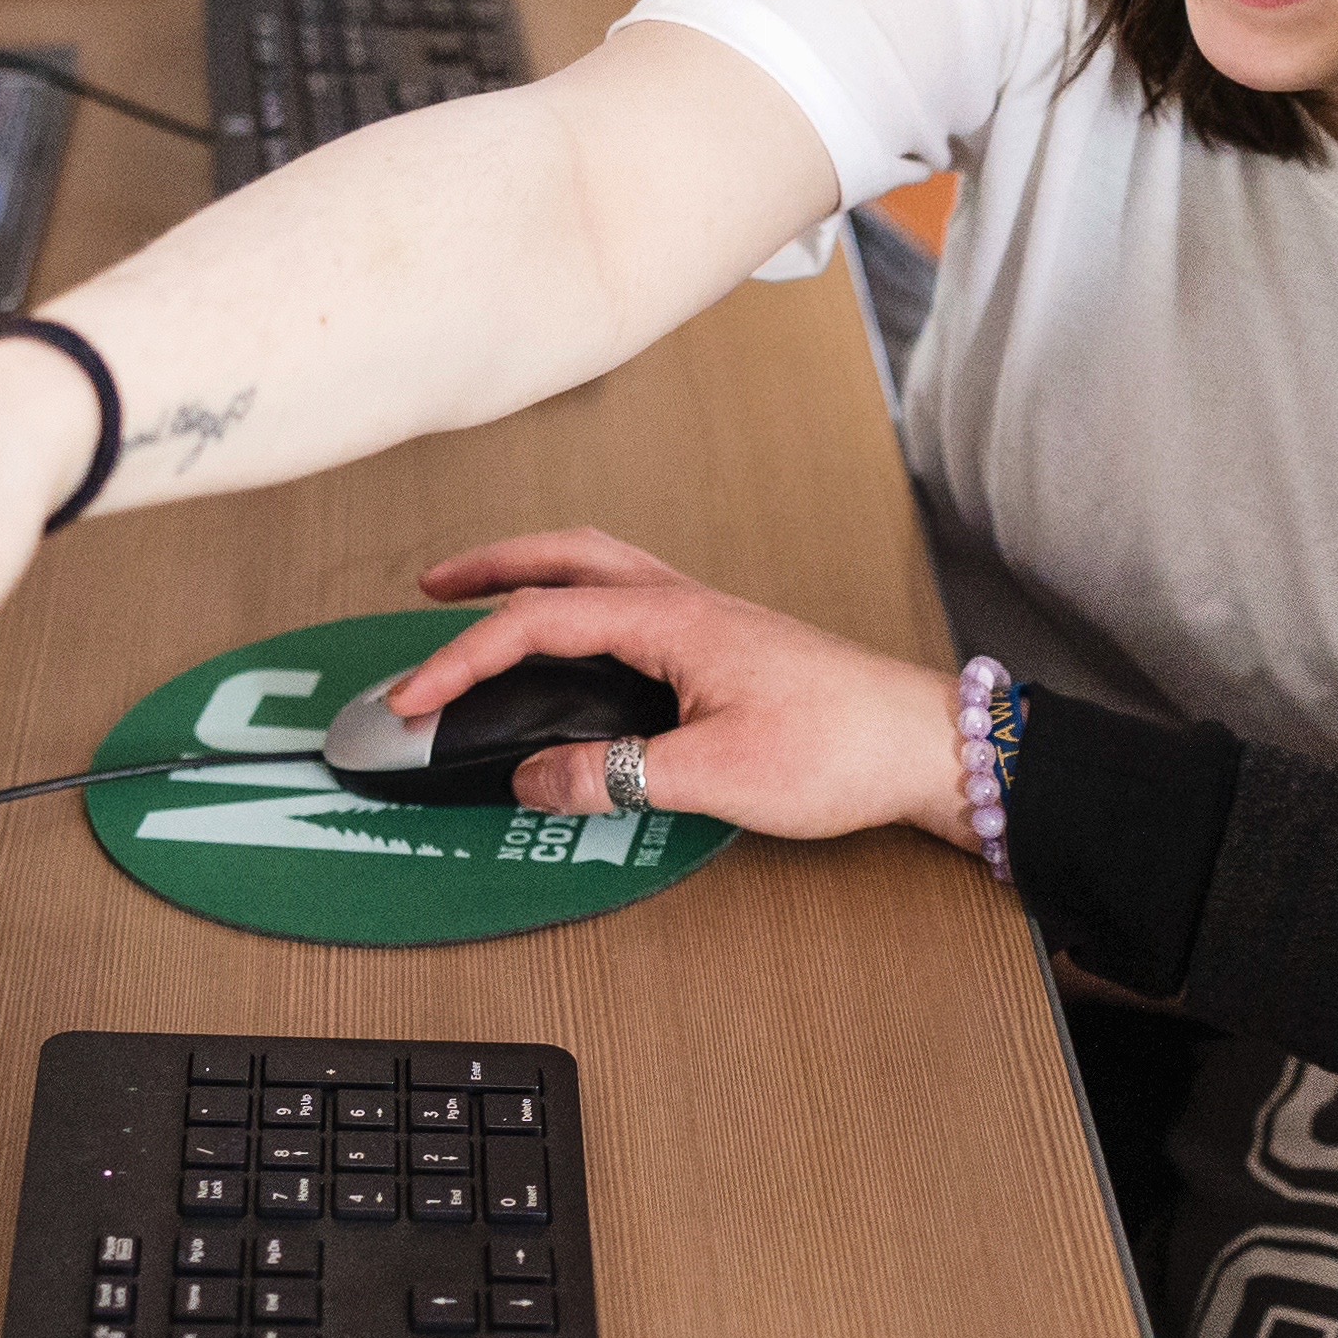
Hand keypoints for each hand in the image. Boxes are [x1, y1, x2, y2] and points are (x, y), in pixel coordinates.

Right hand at [404, 533, 966, 847]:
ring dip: (535, 574)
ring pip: (600, 570)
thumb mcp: (713, 775)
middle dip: (490, 566)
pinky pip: (631, 601)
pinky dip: (581, 603)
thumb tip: (531, 779)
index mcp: (672, 620)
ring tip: (486, 598)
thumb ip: (612, 775)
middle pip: (565, 558)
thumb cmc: (840, 746)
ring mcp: (706, 618)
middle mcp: (685, 602)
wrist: (922, 743)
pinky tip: (576, 640)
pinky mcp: (724, 644)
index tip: (415, 699)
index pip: (538, 621)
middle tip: (431, 587)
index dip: (463, 659)